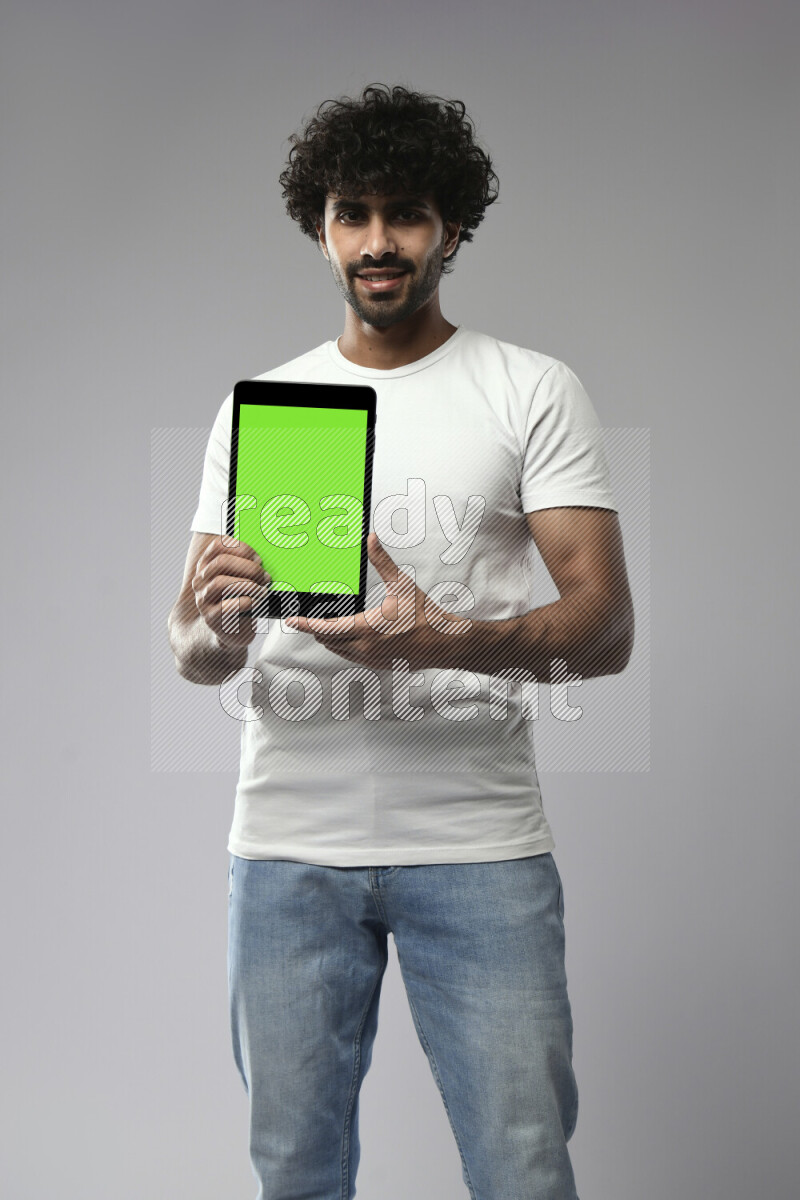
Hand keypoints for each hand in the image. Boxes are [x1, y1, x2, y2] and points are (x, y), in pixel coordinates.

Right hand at [192, 536, 270, 648]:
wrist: (230, 630)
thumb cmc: (239, 599)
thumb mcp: (241, 579)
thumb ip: (246, 566)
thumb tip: (262, 559)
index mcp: (207, 564)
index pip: (218, 546)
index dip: (241, 549)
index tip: (258, 559)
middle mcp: (200, 579)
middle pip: (220, 562)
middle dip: (248, 568)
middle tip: (265, 576)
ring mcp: (203, 598)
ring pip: (220, 583)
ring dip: (247, 585)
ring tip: (262, 591)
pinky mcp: (210, 617)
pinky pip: (225, 606)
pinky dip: (244, 602)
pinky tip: (254, 602)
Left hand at [283, 534, 470, 669]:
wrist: (444, 643)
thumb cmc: (426, 617)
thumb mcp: (402, 585)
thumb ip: (383, 562)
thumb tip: (371, 541)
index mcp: (367, 629)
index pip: (326, 628)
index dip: (305, 624)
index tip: (292, 619)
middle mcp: (365, 647)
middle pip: (327, 640)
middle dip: (316, 628)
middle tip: (308, 616)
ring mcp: (370, 659)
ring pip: (337, 650)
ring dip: (329, 637)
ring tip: (326, 623)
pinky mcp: (377, 664)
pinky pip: (350, 656)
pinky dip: (343, 645)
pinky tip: (349, 634)